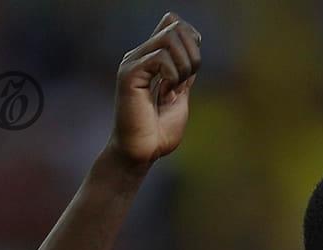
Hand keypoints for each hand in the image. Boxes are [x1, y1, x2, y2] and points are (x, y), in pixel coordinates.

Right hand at [107, 12, 201, 168]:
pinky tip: (166, 92)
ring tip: (175, 88)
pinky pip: (161, 58)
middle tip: (186, 82)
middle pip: (176, 26)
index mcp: (150, 60)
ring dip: (184, 65)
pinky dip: (173, 75)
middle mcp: (139, 56)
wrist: (141, 153)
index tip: (192, 69)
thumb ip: (184, 78)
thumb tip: (193, 55)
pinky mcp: (129, 75)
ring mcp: (133, 63)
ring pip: (170, 38)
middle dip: (193, 54)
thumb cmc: (158, 133)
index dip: (192, 38)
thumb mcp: (179, 99)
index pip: (172, 23)